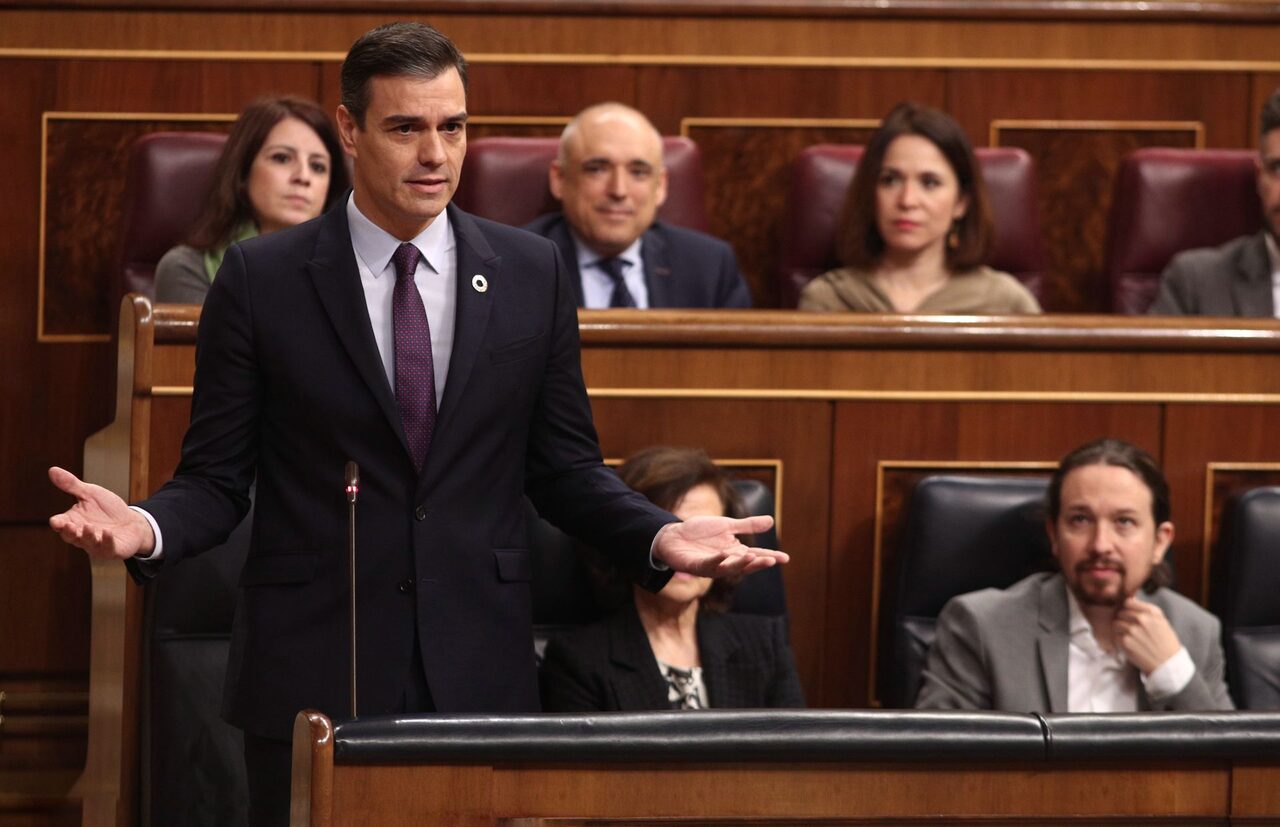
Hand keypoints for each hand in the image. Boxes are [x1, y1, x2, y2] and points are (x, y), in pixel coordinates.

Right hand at [47, 466, 154, 560]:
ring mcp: (96, 545)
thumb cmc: (108, 509)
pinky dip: (107, 541)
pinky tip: (107, 533)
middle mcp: (82, 535)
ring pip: (88, 543)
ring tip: (88, 526)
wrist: (132, 522)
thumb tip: (52, 469)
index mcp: (73, 521)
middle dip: (69, 532)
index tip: (56, 521)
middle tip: (69, 525)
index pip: (61, 524)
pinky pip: (108, 548)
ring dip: (87, 536)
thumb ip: (72, 485)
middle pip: (71, 536)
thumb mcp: (90, 494)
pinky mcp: (112, 550)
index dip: (58, 523)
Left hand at [653, 515, 787, 577]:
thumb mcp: (727, 525)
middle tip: (772, 561)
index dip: (769, 557)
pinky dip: (717, 560)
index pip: (755, 556)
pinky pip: (707, 565)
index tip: (785, 558)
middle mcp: (725, 561)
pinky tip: (724, 554)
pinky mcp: (696, 565)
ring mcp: (711, 565)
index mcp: (734, 552)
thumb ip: (748, 526)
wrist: (673, 535)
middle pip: (745, 565)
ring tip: (753, 558)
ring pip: (728, 568)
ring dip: (740, 564)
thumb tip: (772, 520)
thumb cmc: (699, 532)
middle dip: (758, 564)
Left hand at [1114, 597, 1181, 674]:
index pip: (1128, 602)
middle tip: (1129, 628)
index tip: (1128, 614)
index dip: (1126, 609)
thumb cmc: (1165, 643)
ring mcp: (1132, 630)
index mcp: (1152, 612)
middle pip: (1120, 613)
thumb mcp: (1162, 622)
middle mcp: (1142, 619)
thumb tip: (1129, 601)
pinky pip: (1115, 636)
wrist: (1168, 664)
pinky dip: (1119, 640)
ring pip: (1116, 624)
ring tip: (1129, 637)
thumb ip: (1147, 611)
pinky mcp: (1126, 642)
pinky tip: (1129, 645)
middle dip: (1122, 620)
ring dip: (1120, 630)